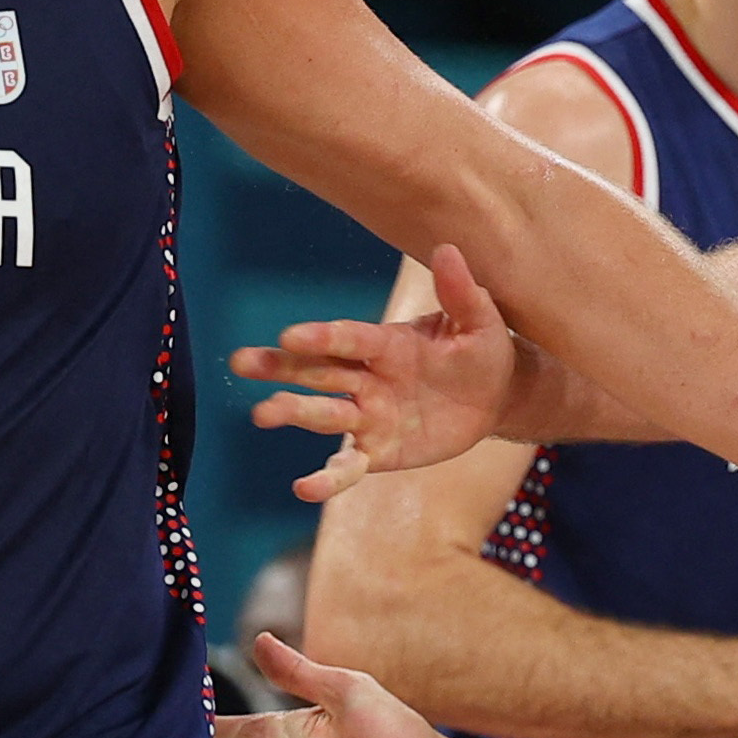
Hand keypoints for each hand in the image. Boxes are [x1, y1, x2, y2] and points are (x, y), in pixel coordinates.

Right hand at [234, 245, 525, 501]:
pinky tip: (302, 489)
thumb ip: (462, 293)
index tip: (289, 334)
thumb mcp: (481, 322)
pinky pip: (348, 467)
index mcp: (387, 343)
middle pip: (318, 371)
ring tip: (263, 415)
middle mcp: (368, 378)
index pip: (349, 339)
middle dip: (281, 366)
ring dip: (294, 414)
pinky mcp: (377, 451)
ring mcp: (369, 416)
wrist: (496, 397)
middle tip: (242, 362)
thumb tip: (449, 249)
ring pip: (325, 414)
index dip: (322, 337)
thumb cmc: (483, 352)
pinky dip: (327, 479)